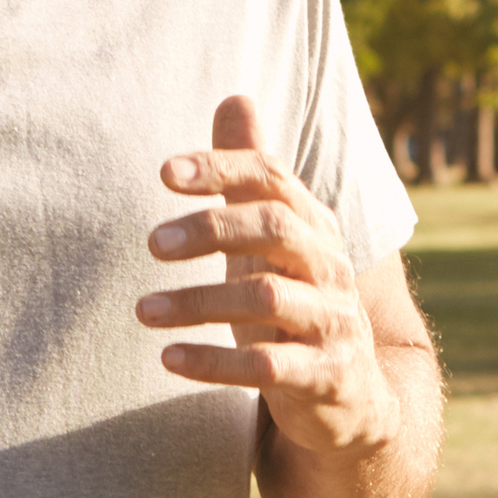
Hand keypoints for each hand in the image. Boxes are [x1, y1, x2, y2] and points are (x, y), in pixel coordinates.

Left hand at [137, 95, 404, 458]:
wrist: (355, 400)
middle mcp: (330, 266)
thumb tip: (234, 96)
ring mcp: (333, 322)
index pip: (272, 178)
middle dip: (211, 230)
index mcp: (313, 226)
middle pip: (276, 228)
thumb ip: (250, 178)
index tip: (163, 173)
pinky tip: (169, 358)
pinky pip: (269, 366)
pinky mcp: (325, 377)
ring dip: (199, 301)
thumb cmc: (295, 306)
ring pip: (267, 297)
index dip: (221, 169)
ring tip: (143, 310)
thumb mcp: (272, 242)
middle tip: (152, 243)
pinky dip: (215, 362)